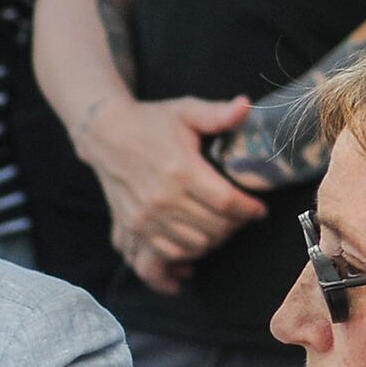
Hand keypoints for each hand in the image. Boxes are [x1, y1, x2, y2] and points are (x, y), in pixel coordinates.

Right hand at [78, 94, 263, 286]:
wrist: (106, 134)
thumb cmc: (151, 122)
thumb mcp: (186, 111)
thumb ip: (218, 114)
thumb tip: (246, 105)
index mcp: (182, 170)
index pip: (227, 202)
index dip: (249, 210)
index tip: (259, 210)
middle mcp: (164, 199)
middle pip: (214, 228)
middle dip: (235, 226)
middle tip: (240, 217)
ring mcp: (146, 217)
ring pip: (194, 246)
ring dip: (212, 242)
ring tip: (219, 229)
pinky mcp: (134, 227)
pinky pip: (165, 256)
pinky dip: (183, 259)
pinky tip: (192, 261)